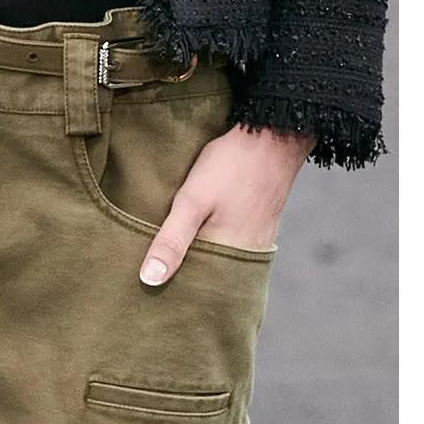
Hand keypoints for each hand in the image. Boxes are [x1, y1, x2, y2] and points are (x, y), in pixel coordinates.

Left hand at [139, 124, 312, 284]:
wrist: (274, 133)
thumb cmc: (233, 165)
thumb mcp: (193, 201)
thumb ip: (172, 241)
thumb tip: (150, 280)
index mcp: (230, 258)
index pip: (196, 288)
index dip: (172, 290)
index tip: (149, 290)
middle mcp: (247, 258)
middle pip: (210, 278)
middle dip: (185, 278)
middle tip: (155, 277)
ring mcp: (257, 243)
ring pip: (221, 262)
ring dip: (199, 261)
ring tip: (174, 259)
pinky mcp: (260, 227)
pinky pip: (233, 247)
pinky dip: (215, 247)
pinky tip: (200, 240)